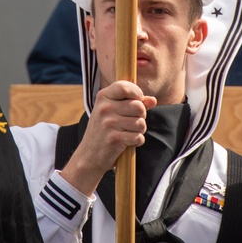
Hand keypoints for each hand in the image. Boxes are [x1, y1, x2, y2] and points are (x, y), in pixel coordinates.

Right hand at [59, 80, 156, 196]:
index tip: (138, 101)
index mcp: (103, 97)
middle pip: (139, 106)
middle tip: (131, 122)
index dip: (137, 93)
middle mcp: (105, 108)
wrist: (89, 156)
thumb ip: (133, 103)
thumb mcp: (113, 112)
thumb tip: (153, 100)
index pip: (125, 86)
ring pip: (141, 123)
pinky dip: (137, 141)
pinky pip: (138, 137)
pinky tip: (127, 142)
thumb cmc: (104, 131)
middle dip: (141, 116)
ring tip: (128, 133)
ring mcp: (108, 123)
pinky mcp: (114, 139)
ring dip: (139, 130)